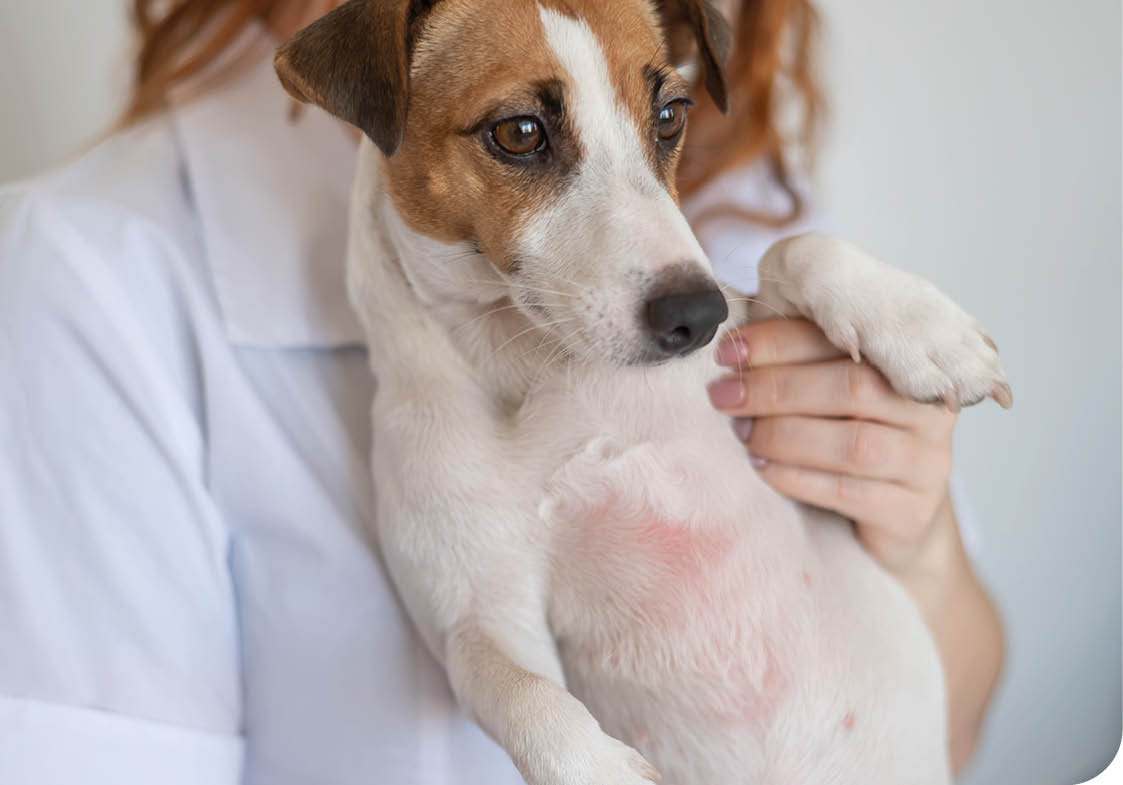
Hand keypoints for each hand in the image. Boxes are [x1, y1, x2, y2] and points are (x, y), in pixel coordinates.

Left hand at [707, 318, 956, 572]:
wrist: (898, 514)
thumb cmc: (853, 436)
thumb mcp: (835, 392)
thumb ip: (803, 362)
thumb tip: (735, 346)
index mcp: (911, 364)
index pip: (846, 340)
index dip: (781, 341)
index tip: (730, 351)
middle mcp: (929, 410)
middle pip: (853, 388)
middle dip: (777, 388)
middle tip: (725, 396)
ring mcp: (927, 463)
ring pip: (854, 443)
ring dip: (785, 435)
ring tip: (744, 434)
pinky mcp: (911, 511)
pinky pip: (848, 491)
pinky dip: (797, 477)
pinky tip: (763, 469)